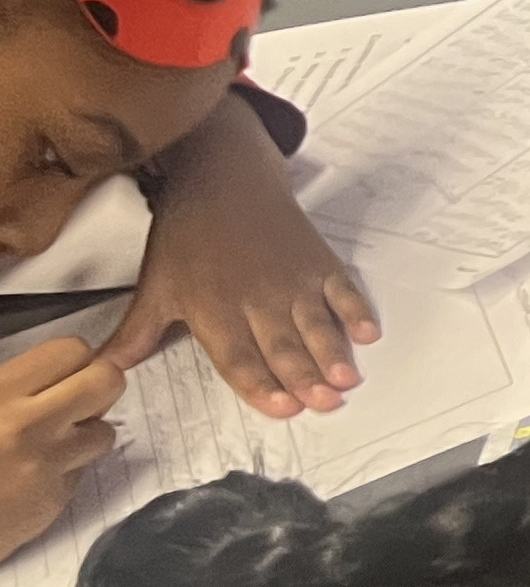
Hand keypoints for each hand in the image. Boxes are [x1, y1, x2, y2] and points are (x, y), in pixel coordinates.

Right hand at [0, 332, 122, 556]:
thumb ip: (10, 384)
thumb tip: (55, 370)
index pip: (71, 350)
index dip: (72, 359)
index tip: (60, 373)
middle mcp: (28, 424)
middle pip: (107, 382)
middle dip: (97, 387)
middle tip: (74, 400)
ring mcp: (45, 465)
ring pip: (104, 432)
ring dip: (85, 435)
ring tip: (49, 443)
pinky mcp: (53, 500)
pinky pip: (80, 472)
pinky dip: (63, 470)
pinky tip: (30, 477)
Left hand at [113, 97, 377, 416]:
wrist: (223, 178)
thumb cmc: (188, 234)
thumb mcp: (154, 286)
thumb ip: (135, 335)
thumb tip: (104, 371)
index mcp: (213, 307)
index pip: (239, 357)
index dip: (261, 385)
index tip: (282, 408)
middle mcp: (256, 297)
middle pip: (284, 346)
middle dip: (306, 378)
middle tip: (325, 403)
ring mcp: (292, 279)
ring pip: (315, 324)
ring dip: (333, 353)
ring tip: (346, 379)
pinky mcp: (318, 261)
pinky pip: (342, 290)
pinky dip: (357, 311)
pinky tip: (368, 333)